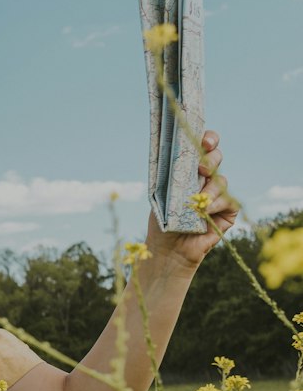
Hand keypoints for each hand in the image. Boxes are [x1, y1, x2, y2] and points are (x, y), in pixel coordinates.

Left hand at [145, 130, 238, 268]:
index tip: (204, 143)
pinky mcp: (228, 212)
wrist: (168, 250)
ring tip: (197, 203)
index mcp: (190, 172)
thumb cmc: (163, 222)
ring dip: (209, 190)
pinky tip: (205, 213)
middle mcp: (207, 180)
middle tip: (200, 169)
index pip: (204, 148)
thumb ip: (170, 175)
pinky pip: (229, 201)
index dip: (208, 140)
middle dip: (210, 160)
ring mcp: (219, 195)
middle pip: (217, 157)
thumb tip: (169, 152)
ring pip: (221, 180)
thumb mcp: (162, 195)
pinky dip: (217, 205)